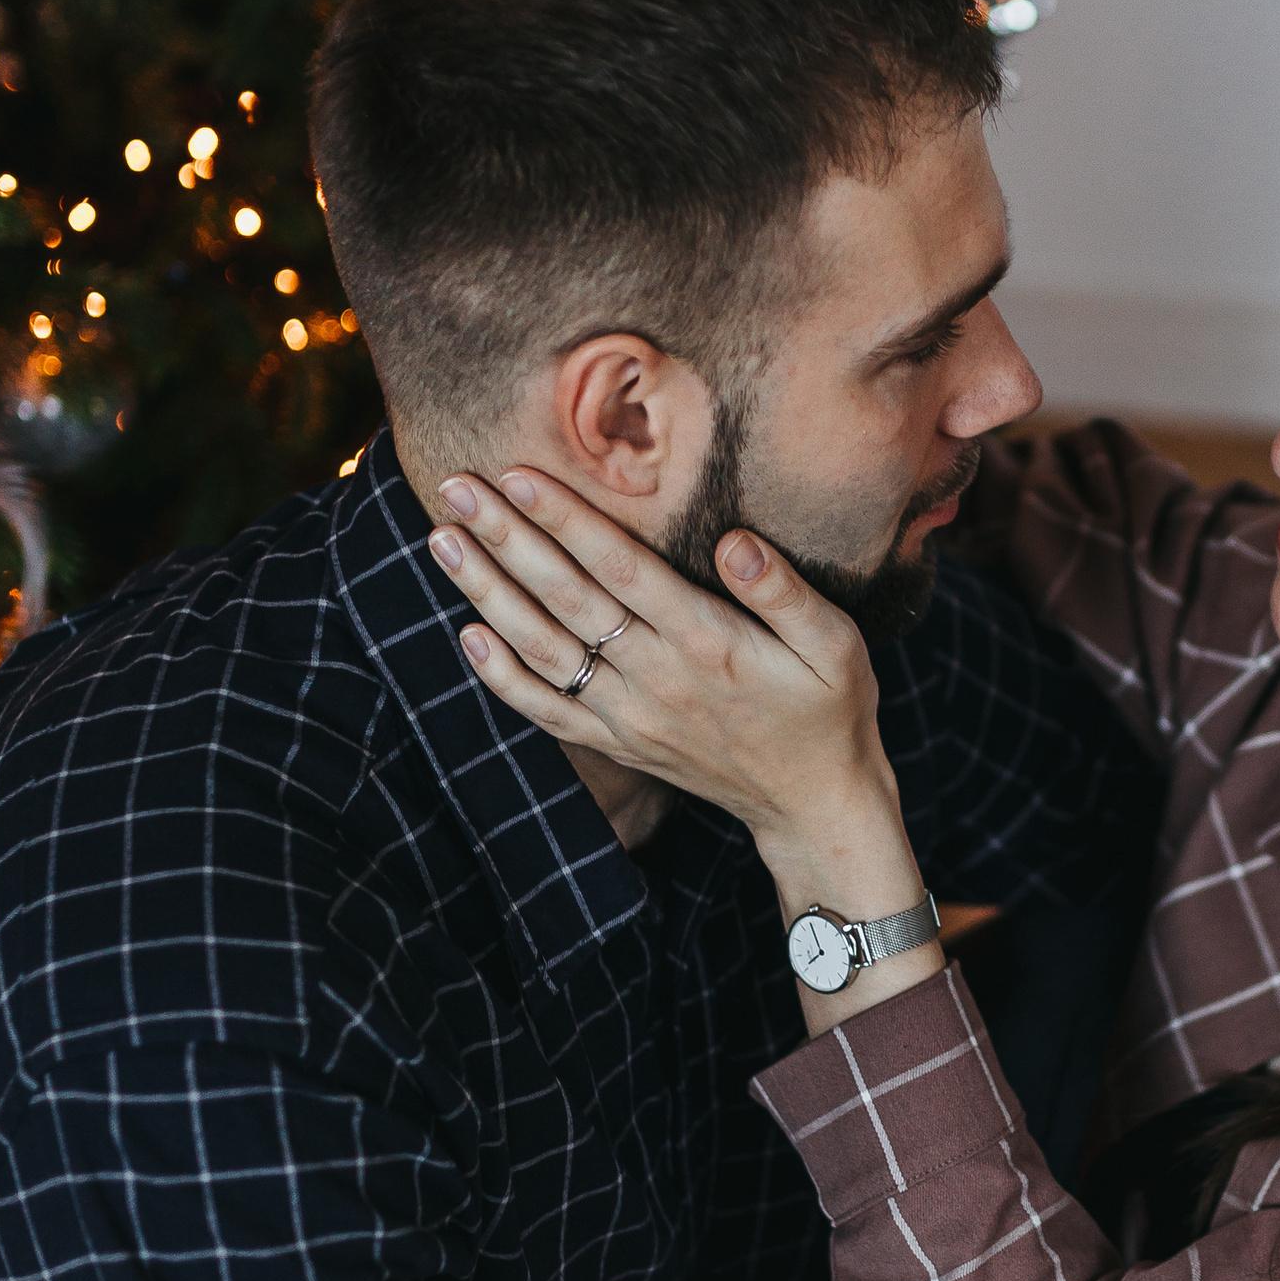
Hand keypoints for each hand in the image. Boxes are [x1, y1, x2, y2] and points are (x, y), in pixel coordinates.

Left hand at [430, 466, 891, 874]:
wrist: (815, 805)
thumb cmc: (831, 709)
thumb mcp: (836, 645)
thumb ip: (785, 591)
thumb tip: (734, 540)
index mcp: (708, 643)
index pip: (622, 570)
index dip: (566, 521)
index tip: (517, 476)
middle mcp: (658, 679)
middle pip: (567, 600)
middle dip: (507, 540)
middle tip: (456, 487)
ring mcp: (631, 717)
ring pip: (543, 650)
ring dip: (488, 595)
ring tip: (443, 542)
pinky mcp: (620, 745)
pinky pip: (548, 712)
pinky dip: (502, 677)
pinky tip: (467, 635)